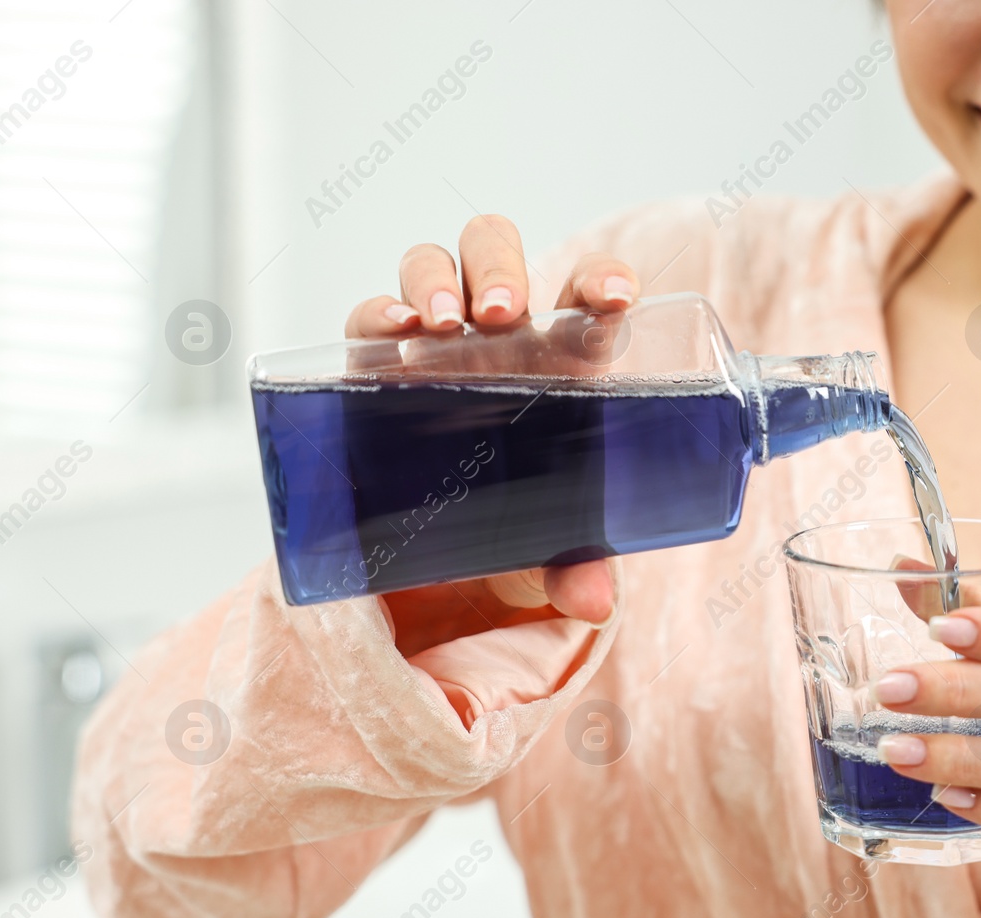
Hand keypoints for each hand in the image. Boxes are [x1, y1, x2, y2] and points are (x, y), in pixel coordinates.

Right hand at [343, 216, 641, 637]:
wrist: (438, 542)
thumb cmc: (516, 513)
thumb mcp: (549, 543)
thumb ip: (576, 566)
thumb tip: (596, 602)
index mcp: (560, 358)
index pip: (585, 298)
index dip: (601, 281)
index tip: (613, 298)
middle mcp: (498, 336)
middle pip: (496, 252)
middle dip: (499, 266)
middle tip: (503, 311)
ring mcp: (434, 343)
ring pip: (431, 266)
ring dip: (436, 280)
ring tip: (442, 324)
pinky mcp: (374, 366)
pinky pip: (367, 319)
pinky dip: (375, 313)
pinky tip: (389, 333)